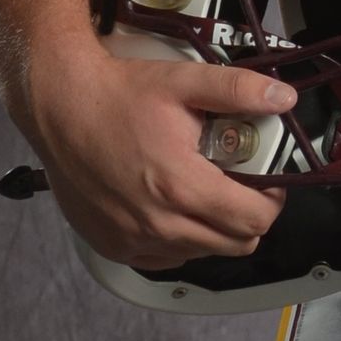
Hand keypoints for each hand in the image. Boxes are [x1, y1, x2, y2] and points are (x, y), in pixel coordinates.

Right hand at [19, 38, 297, 270]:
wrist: (58, 106)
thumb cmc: (116, 95)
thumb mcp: (183, 82)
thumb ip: (237, 91)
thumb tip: (283, 100)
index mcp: (182, 186)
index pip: (254, 220)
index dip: (271, 201)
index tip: (266, 181)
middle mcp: (158, 224)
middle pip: (235, 245)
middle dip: (247, 216)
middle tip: (237, 184)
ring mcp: (134, 240)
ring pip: (202, 253)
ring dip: (213, 228)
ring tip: (200, 188)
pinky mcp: (114, 246)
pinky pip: (166, 258)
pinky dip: (178, 239)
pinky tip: (170, 205)